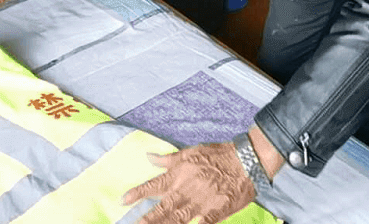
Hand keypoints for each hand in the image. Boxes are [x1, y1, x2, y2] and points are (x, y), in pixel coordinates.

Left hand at [122, 142, 253, 223]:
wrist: (246, 160)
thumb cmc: (218, 155)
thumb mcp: (191, 152)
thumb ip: (169, 159)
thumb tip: (149, 157)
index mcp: (180, 174)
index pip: (154, 186)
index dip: (137, 194)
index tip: (122, 201)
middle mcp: (187, 189)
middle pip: (162, 208)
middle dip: (146, 218)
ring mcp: (201, 202)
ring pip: (178, 219)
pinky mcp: (216, 211)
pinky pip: (203, 223)